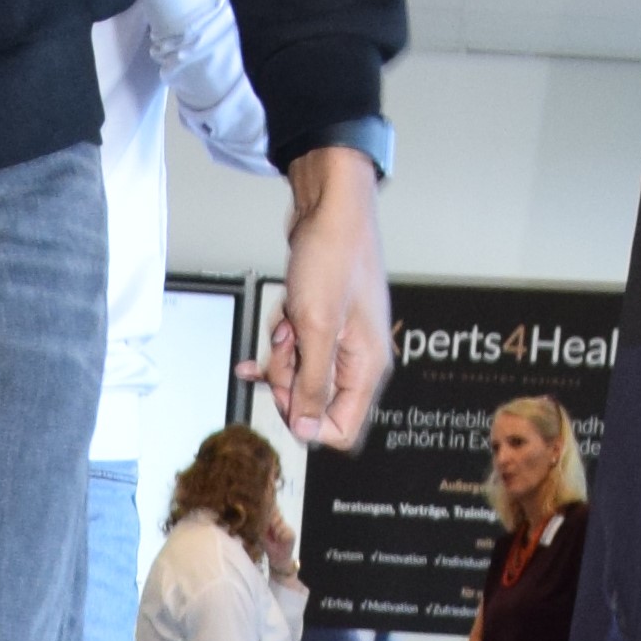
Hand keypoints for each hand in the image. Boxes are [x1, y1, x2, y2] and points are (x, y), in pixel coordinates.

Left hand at [259, 143, 390, 451]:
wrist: (330, 209)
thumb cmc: (334, 257)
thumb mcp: (317, 328)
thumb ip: (311, 383)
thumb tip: (306, 431)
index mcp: (367, 367)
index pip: (341, 429)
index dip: (307, 421)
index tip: (287, 395)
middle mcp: (357, 359)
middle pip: (314, 401)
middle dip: (289, 378)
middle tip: (287, 347)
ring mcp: (339, 340)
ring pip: (300, 374)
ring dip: (283, 352)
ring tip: (288, 321)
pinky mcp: (322, 323)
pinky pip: (296, 349)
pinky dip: (282, 339)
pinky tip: (274, 329)